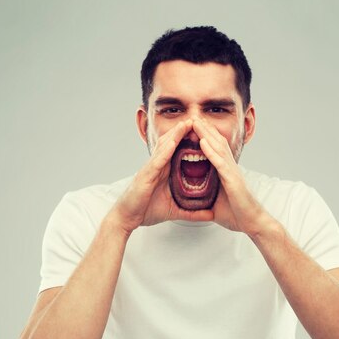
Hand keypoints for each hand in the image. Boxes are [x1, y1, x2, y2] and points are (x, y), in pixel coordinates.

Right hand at [110, 119, 213, 233]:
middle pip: (171, 143)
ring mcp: (151, 169)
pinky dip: (165, 150)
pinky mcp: (145, 175)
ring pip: (164, 147)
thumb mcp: (174, 211)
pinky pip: (156, 160)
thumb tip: (211, 216)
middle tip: (199, 120)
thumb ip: (193, 212)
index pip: (178, 150)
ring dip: (175, 134)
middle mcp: (158, 166)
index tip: (204, 131)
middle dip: (184, 131)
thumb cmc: (146, 211)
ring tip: (188, 123)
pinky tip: (174, 142)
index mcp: (164, 170)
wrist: (126, 218)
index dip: (189, 139)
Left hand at [193, 117, 271, 234]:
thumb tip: (194, 207)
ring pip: (218, 148)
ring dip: (206, 134)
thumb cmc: (237, 215)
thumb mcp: (215, 206)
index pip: (215, 150)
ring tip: (195, 122)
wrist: (252, 223)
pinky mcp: (232, 180)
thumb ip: (206, 202)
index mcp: (226, 172)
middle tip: (192, 117)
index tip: (193, 128)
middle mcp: (230, 168)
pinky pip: (220, 162)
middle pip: (216, 143)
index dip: (205, 137)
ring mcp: (232, 172)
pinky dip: (211, 151)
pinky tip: (202, 142)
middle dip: (204, 129)